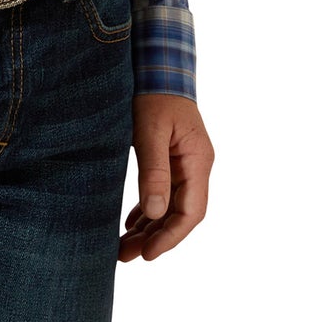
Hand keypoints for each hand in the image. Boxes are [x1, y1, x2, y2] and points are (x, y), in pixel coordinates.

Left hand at [118, 93, 212, 261]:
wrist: (158, 65)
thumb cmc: (154, 94)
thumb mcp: (150, 131)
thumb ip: (154, 171)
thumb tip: (155, 214)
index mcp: (197, 161)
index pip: (191, 211)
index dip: (170, 236)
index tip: (148, 254)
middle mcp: (196, 166)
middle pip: (180, 213)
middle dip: (156, 238)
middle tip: (126, 256)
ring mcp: (185, 163)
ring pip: (170, 205)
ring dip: (150, 227)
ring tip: (124, 247)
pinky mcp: (172, 158)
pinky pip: (163, 192)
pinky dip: (148, 209)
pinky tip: (132, 223)